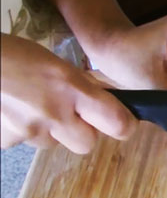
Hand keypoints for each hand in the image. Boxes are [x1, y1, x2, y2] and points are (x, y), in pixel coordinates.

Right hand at [1, 34, 137, 153]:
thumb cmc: (10, 54)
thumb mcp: (54, 62)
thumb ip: (81, 86)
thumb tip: (106, 102)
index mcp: (71, 88)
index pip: (117, 122)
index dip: (123, 125)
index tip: (121, 122)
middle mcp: (54, 113)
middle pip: (87, 144)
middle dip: (82, 132)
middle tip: (68, 113)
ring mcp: (29, 130)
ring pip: (53, 143)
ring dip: (49, 129)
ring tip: (30, 103)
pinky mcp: (6, 141)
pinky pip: (24, 142)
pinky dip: (21, 130)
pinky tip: (11, 109)